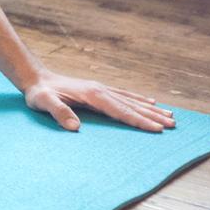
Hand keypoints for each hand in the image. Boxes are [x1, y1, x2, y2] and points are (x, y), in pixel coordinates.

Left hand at [22, 69, 175, 132]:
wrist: (36, 78)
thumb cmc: (40, 94)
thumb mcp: (44, 103)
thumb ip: (59, 113)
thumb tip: (75, 127)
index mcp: (93, 95)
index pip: (121, 111)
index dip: (139, 121)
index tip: (157, 130)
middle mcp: (101, 90)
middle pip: (132, 105)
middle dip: (153, 116)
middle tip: (173, 125)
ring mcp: (101, 89)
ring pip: (131, 100)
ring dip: (150, 109)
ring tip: (170, 115)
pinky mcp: (98, 90)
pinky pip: (124, 95)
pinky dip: (139, 100)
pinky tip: (149, 103)